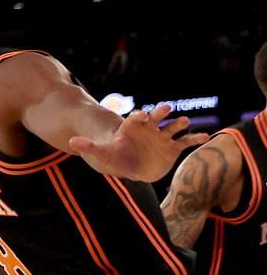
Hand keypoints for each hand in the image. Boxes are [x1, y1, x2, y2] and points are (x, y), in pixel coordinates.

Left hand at [68, 103, 208, 180]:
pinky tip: (204, 137)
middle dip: (160, 112)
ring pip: (172, 127)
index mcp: (132, 128)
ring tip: (184, 121)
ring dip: (179, 124)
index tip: (142, 115)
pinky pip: (185, 142)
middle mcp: (150, 129)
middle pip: (156, 117)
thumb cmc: (114, 158)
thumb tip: (71, 142)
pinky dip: (194, 138)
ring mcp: (162, 137)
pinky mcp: (172, 148)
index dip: (139, 117)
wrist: (129, 167)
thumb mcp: (100, 153)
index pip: (135, 119)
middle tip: (166, 107)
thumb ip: (88, 146)